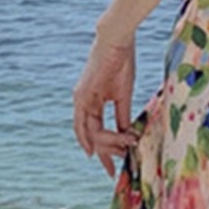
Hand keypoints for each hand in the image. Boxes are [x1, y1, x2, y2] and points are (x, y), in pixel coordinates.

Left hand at [73, 31, 136, 177]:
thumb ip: (122, 116)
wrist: (117, 41)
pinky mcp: (83, 97)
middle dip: (104, 154)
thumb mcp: (123, 95)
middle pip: (90, 137)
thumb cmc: (121, 62)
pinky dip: (98, 137)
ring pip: (89, 134)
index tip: (113, 166)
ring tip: (123, 151)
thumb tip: (127, 135)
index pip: (95, 132)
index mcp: (91, 102)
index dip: (104, 150)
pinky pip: (88, 124)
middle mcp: (82, 103)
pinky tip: (102, 149)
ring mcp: (81, 100)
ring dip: (106, 146)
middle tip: (116, 167)